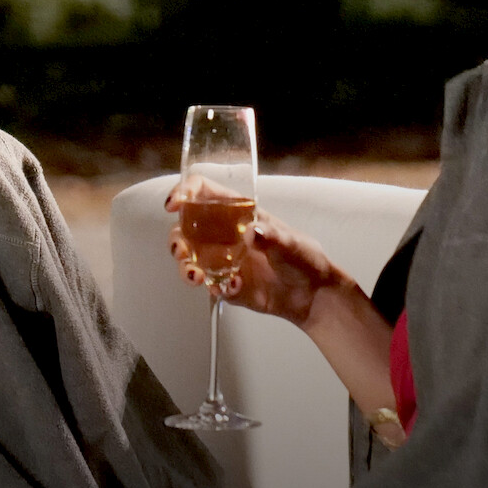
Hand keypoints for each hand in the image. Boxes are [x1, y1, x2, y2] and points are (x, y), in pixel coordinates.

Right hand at [165, 178, 351, 326]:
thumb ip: (271, 237)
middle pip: (185, 228)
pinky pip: (208, 284)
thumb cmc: (304, 259)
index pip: (203, 192)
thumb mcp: (292, 243)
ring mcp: (222, 259)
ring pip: (189, 258)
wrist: (312, 295)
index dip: (184, 192)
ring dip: (185, 267)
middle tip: (183, 252)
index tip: (174, 203)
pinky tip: (232, 288)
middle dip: (177, 239)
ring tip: (196, 276)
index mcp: (238, 213)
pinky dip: (215, 287)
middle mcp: (224, 234)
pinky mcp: (225, 283)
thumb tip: (251, 232)